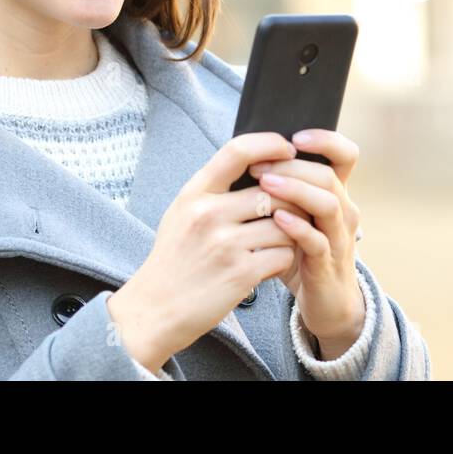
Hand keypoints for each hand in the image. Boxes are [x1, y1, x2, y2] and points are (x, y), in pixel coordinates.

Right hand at [106, 132, 308, 372]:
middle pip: (274, 191)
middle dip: (293, 200)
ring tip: (280, 241)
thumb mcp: (181, 213)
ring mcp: (225, 244)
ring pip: (285, 224)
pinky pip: (283, 254)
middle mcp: (208, 213)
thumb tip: (256, 166)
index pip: (237, 151)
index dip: (269, 143)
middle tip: (298, 209)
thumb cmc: (173, 261)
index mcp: (194, 193)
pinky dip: (284, 259)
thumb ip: (212, 190)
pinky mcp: (241, 273)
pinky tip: (270, 264)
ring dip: (291, 234)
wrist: (154, 310)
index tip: (288, 149)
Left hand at [247, 129, 364, 356]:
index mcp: (335, 192)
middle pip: (328, 174)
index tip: (295, 136)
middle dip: (293, 165)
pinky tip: (276, 219)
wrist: (326, 301)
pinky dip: (297, 228)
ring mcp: (338, 236)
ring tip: (265, 184)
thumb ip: (280, 188)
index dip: (325, 140)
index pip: (344, 154)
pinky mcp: (328, 263)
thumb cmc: (302, 250)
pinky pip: (318, 241)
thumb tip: (243, 155)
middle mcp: (343, 209)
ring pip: (328, 203)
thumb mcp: (296, 213)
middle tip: (259, 165)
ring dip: (295, 190)